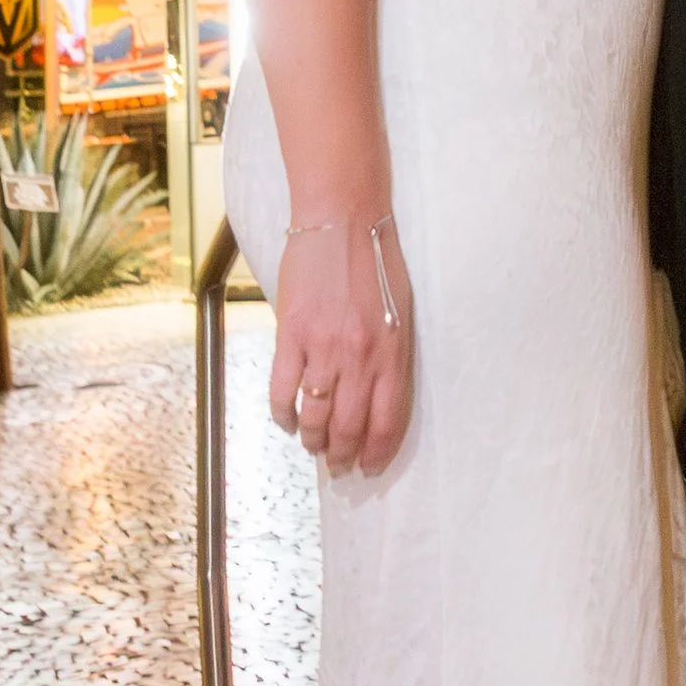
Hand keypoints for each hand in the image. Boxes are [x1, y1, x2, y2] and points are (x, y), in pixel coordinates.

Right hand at [270, 215, 414, 474]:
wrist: (343, 219)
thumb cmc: (376, 260)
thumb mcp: (401, 310)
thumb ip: (391, 354)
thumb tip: (376, 395)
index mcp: (393, 353)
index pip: (387, 422)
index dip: (377, 453)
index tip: (369, 467)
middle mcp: (360, 358)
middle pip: (350, 428)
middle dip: (343, 456)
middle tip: (338, 465)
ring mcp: (324, 348)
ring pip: (315, 418)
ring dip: (313, 441)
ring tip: (313, 445)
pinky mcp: (292, 334)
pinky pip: (283, 391)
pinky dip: (283, 415)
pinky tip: (287, 420)